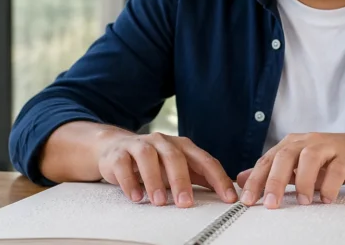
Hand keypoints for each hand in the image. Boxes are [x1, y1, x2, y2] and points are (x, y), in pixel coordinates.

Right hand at [96, 131, 236, 207]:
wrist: (116, 147)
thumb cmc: (153, 160)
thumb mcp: (179, 167)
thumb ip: (199, 176)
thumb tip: (226, 190)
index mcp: (183, 146)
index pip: (205, 160)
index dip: (218, 179)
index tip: (228, 197)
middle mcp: (163, 142)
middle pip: (176, 157)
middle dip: (182, 181)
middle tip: (186, 203)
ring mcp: (141, 145)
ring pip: (148, 158)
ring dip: (155, 181)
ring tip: (160, 202)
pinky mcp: (120, 153)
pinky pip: (124, 165)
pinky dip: (130, 182)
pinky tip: (136, 197)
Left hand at [236, 133, 344, 208]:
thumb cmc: (335, 160)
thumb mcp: (300, 166)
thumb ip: (274, 172)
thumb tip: (241, 179)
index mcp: (294, 144)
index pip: (269, 159)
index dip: (256, 179)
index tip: (247, 199)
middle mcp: (309, 141)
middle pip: (285, 156)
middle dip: (274, 181)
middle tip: (270, 204)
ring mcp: (329, 146)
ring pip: (309, 158)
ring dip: (303, 182)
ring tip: (303, 201)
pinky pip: (336, 168)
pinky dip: (329, 186)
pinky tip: (326, 199)